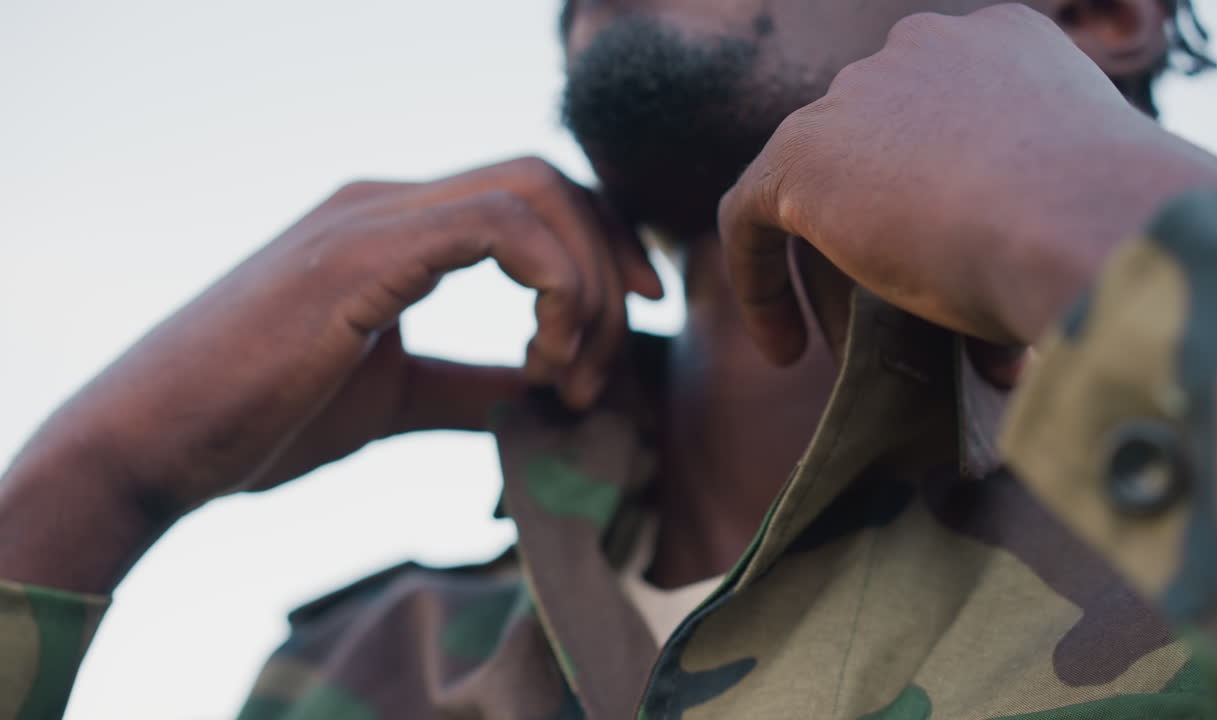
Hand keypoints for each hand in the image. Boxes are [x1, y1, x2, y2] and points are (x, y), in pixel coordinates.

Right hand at [0, 157, 659, 590]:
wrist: (158, 444)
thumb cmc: (263, 419)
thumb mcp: (398, 398)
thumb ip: (471, 385)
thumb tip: (543, 392)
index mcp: (399, 229)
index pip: (534, 199)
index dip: (602, 249)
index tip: (629, 324)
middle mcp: (391, 205)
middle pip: (551, 182)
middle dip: (611, 261)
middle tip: (616, 355)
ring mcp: (375, 219)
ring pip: (537, 194)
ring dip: (583, 288)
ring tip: (567, 378)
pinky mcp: (362, 252)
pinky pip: (498, 226)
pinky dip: (549, 285)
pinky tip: (538, 359)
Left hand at [719, 4, 1216, 363]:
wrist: (1088, 220)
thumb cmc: (1111, 230)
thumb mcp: (1075, 208)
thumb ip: (1027, 225)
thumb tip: (1002, 329)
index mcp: (1003, 46)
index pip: (941, 117)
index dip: (935, 194)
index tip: (944, 262)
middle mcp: (924, 50)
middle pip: (877, 149)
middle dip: (886, 233)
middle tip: (904, 317)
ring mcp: (859, 94)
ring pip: (819, 188)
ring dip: (828, 269)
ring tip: (845, 348)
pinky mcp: (805, 153)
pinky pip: (752, 214)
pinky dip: (760, 279)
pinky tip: (783, 349)